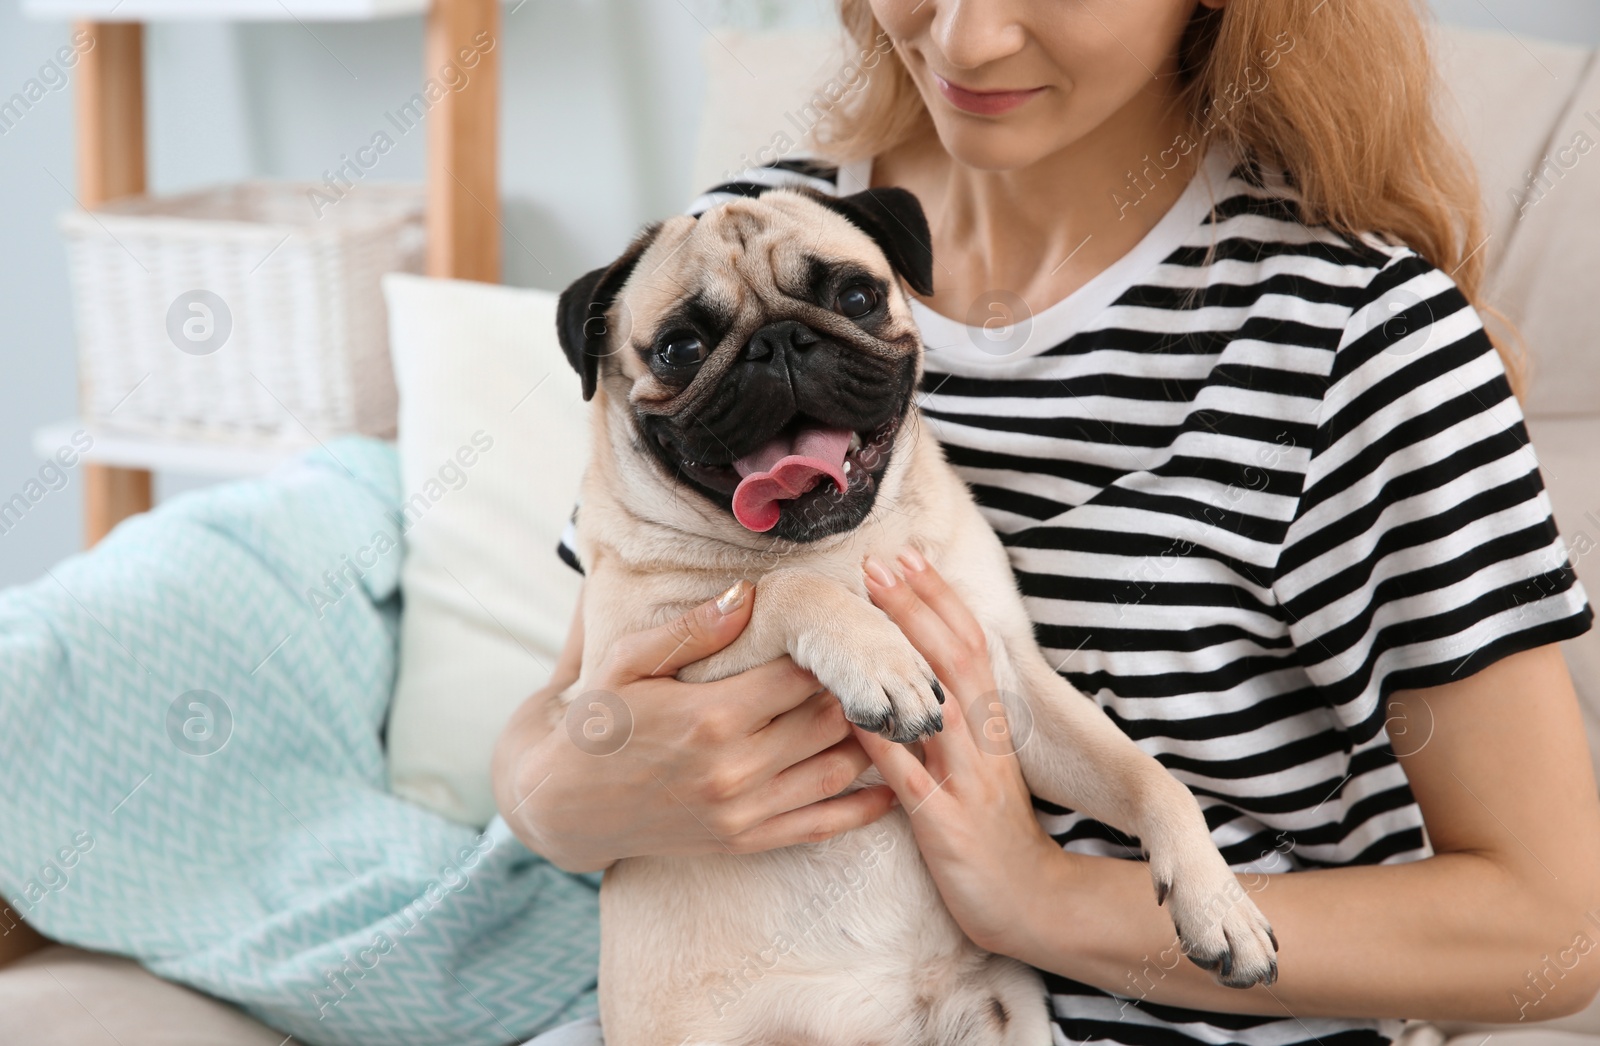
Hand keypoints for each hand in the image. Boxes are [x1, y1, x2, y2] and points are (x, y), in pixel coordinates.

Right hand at [493, 580, 897, 871]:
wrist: (565, 804)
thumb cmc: (597, 722)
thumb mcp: (627, 662)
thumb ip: (692, 629)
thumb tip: (748, 596)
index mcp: (711, 716)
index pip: (801, 676)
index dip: (836, 651)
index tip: (860, 628)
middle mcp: (735, 768)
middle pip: (828, 720)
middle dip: (861, 691)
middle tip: (890, 664)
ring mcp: (743, 811)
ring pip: (836, 770)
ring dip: (872, 742)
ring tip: (898, 711)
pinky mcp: (744, 841)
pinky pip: (819, 824)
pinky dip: (863, 807)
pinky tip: (891, 787)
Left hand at [854, 549, 1069, 954]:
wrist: (1034, 902)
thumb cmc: (996, 828)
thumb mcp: (982, 761)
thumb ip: (953, 715)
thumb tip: (914, 662)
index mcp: (993, 723)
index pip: (970, 643)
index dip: (938, 597)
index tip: (905, 556)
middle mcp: (985, 742)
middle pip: (954, 659)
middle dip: (915, 607)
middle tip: (876, 563)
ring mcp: (967, 782)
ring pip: (936, 707)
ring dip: (900, 657)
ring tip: (861, 619)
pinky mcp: (945, 824)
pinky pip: (909, 776)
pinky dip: (879, 742)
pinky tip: (848, 710)